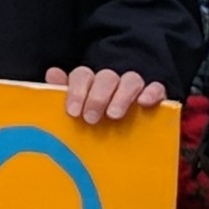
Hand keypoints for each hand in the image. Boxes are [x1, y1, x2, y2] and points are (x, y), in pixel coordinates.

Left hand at [49, 65, 167, 124]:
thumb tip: (52, 73)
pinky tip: (144, 103)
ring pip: (130, 80)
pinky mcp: (156, 95)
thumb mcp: (79, 109)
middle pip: (106, 77)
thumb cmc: (96, 120)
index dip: (76, 91)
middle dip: (97, 97)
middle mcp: (113, 81)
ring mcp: (135, 87)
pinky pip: (156, 87)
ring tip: (114, 115)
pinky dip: (151, 92)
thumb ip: (64, 92)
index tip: (72, 111)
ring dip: (121, 96)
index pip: (82, 75)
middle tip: (90, 118)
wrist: (131, 135)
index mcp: (91, 82)